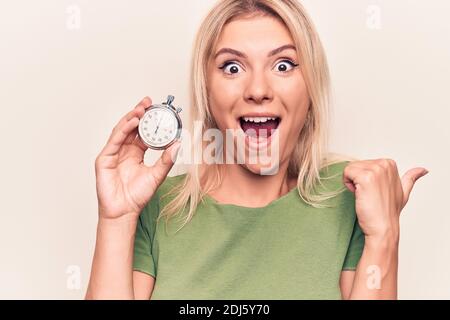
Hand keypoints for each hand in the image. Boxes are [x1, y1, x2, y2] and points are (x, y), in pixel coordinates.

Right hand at [94, 97, 180, 219]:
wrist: (124, 212)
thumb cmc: (137, 196)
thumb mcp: (157, 175)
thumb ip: (167, 160)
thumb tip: (179, 144)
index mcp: (136, 153)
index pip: (143, 132)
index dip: (150, 121)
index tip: (159, 110)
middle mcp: (124, 150)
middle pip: (131, 127)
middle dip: (139, 113)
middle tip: (149, 102)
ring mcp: (113, 153)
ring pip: (122, 130)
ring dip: (131, 117)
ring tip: (142, 108)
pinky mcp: (104, 158)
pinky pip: (114, 140)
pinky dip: (123, 130)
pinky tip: (133, 122)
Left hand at [343, 159, 427, 239]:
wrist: (383, 228)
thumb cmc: (388, 212)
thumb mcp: (404, 192)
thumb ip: (411, 178)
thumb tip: (424, 170)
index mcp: (389, 164)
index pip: (363, 164)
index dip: (363, 178)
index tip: (373, 190)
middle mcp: (383, 165)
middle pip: (355, 165)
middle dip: (356, 180)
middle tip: (368, 195)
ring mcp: (375, 170)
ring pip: (349, 168)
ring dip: (351, 183)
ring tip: (364, 195)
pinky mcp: (365, 178)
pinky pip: (346, 173)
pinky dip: (348, 184)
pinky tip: (359, 195)